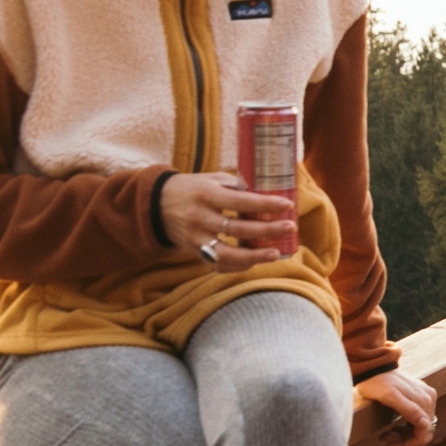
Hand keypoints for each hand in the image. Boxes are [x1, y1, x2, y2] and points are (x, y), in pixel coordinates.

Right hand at [161, 172, 297, 270]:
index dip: (265, 204)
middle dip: (267, 230)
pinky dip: (237, 265)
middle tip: (290, 226)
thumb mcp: (211, 179)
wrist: (155, 205)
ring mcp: (196, 238)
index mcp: (206, 195)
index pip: (240, 201)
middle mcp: (200, 218)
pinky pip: (217, 265)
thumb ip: (236, 186)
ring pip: (227, 254)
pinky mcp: (194, 252)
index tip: (286, 204)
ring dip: (254, 256)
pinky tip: (254, 261)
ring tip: (276, 253)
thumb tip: (267, 192)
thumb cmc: (192, 188)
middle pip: (238, 229)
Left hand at [354, 356, 439, 445]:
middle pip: (422, 431)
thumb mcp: (390, 397)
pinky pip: (416, 419)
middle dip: (404, 440)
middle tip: (386, 440)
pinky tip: (392, 428)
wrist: (372, 367)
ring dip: (404, 435)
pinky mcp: (418, 397)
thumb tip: (426, 425)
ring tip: (386, 435)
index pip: (423, 433)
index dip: (408, 444)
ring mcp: (424, 397)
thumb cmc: (376, 382)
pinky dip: (404, 427)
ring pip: (419, 427)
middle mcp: (429, 399)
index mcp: (424, 401)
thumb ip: (409, 410)